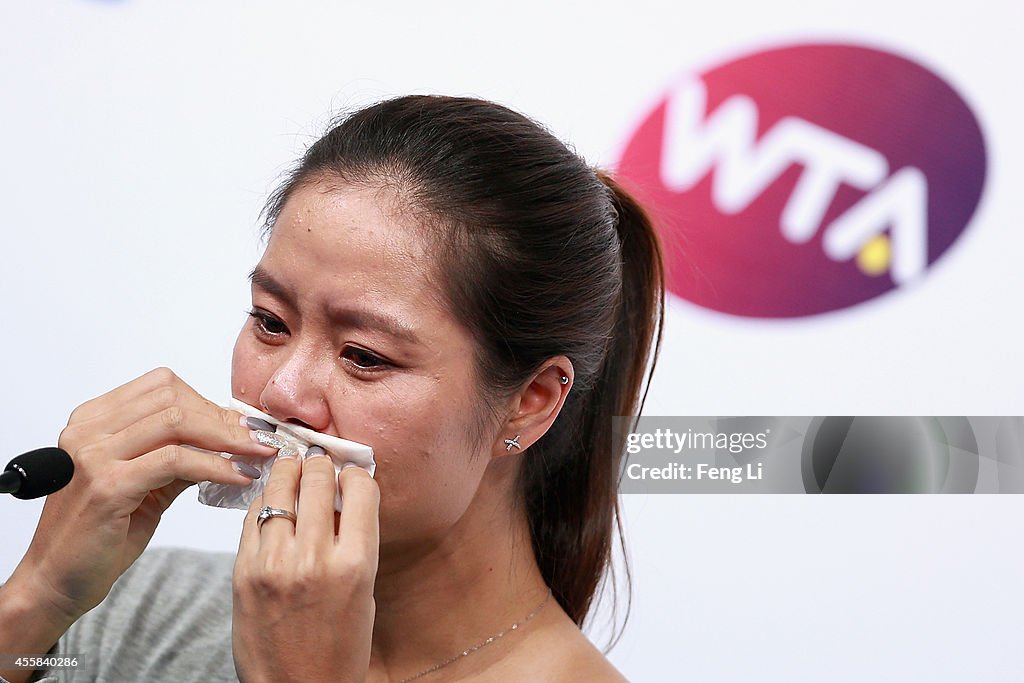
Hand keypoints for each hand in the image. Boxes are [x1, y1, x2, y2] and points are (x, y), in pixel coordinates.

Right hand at [5, 367, 278, 629]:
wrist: (58, 581)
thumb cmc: (102, 533)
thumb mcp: (147, 482)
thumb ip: (181, 454)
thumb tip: (232, 436)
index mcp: (93, 419)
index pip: (163, 387)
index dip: (209, 402)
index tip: (244, 425)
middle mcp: (88, 429)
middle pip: (173, 398)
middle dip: (224, 419)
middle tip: (259, 441)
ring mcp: (94, 454)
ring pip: (177, 422)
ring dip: (227, 439)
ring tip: (257, 456)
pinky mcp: (107, 485)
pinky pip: (175, 460)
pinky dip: (215, 466)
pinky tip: (238, 477)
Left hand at [232, 447, 379, 682]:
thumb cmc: (339, 645)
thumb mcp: (364, 589)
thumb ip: (355, 539)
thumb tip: (342, 491)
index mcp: (357, 563)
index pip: (360, 487)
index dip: (356, 472)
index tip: (351, 471)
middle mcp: (316, 559)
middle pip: (318, 479)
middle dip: (321, 464)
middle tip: (319, 460)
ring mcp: (275, 564)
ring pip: (280, 488)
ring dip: (289, 472)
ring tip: (292, 467)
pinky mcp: (243, 572)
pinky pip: (254, 517)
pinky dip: (264, 502)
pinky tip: (272, 502)